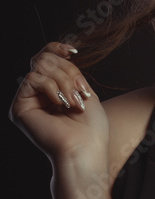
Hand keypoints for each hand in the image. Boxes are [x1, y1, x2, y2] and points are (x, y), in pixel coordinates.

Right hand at [9, 41, 108, 172]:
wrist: (85, 149)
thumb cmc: (91, 128)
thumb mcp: (83, 90)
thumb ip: (68, 71)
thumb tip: (62, 52)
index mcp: (53, 90)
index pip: (46, 57)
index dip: (56, 49)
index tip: (73, 51)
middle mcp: (37, 94)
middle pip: (45, 59)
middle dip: (68, 72)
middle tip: (79, 93)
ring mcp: (27, 100)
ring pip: (40, 66)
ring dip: (63, 81)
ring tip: (74, 102)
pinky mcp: (19, 107)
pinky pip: (33, 79)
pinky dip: (52, 88)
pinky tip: (61, 103)